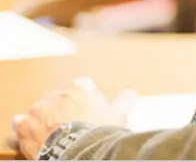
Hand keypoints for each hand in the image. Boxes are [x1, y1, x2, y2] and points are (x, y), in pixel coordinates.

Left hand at [11, 78, 136, 159]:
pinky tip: (33, 136)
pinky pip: (20, 124)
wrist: (80, 153)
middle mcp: (54, 95)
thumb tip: (131, 94)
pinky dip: (25, 130)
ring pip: (39, 110)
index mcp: (77, 87)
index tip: (95, 112)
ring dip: (45, 118)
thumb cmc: (99, 132)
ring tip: (54, 132)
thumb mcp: (119, 114)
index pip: (84, 87)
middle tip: (77, 125)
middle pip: (61, 98)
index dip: (91, 100)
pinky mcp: (25, 128)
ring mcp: (37, 111)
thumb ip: (125, 100)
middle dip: (67, 109)